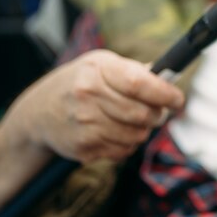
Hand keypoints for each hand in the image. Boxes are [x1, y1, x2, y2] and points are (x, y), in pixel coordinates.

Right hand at [20, 50, 184, 162]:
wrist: (39, 112)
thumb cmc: (81, 82)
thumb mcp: (103, 64)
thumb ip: (136, 71)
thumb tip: (169, 81)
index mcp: (98, 70)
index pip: (139, 84)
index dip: (165, 94)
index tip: (178, 99)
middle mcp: (88, 96)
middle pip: (142, 114)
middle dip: (158, 115)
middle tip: (159, 112)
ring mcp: (84, 124)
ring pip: (137, 136)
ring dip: (144, 131)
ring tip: (135, 121)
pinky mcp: (83, 148)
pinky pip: (124, 151)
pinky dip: (128, 144)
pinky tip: (117, 132)